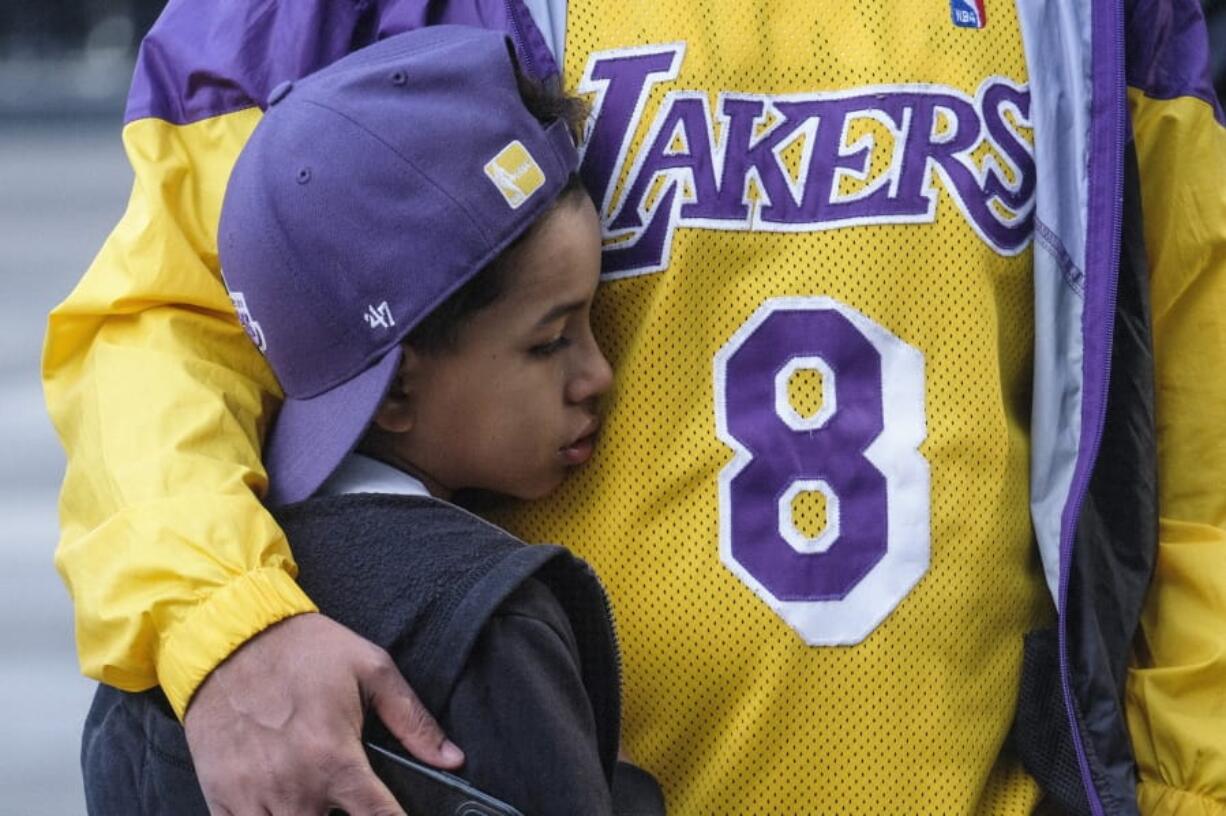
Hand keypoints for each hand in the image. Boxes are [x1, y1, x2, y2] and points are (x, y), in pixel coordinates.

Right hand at [183, 613, 463, 814]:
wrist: (230, 635)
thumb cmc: (303, 649)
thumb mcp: (370, 669)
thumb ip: (413, 720)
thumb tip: (452, 759)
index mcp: (334, 759)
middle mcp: (293, 787)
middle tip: (351, 798)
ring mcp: (252, 796)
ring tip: (322, 801)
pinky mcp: (220, 796)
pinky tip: (282, 805)